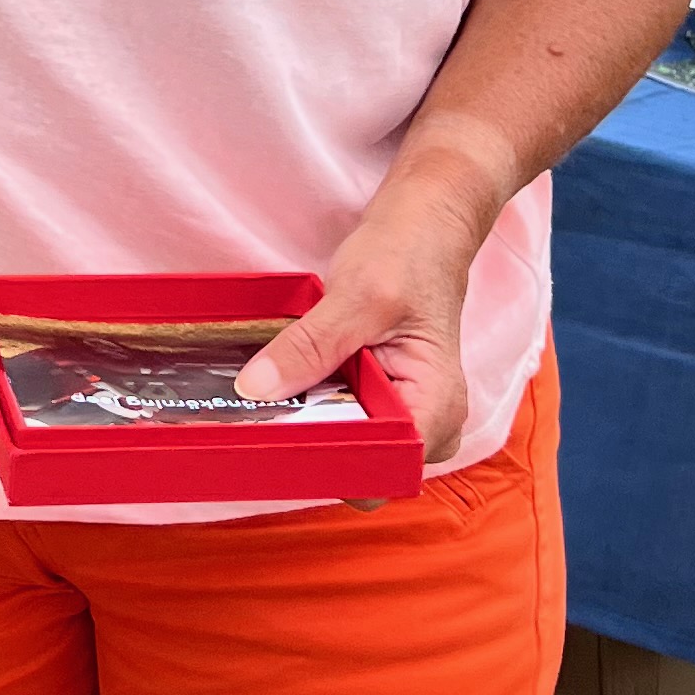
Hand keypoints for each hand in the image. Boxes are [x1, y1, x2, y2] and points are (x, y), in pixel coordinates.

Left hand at [234, 139, 506, 467]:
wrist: (426, 225)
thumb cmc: (410, 254)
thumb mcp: (358, 295)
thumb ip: (311, 347)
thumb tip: (256, 390)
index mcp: (437, 408)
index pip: (382, 469)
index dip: (329, 463)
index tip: (277, 443)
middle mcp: (428, 425)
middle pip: (362, 467)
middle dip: (310, 447)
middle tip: (259, 418)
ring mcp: (405, 415)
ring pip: (348, 446)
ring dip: (305, 426)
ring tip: (266, 400)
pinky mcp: (381, 400)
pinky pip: (341, 420)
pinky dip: (310, 406)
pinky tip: (282, 387)